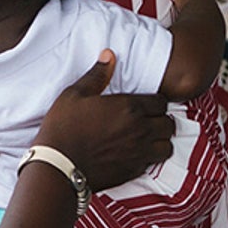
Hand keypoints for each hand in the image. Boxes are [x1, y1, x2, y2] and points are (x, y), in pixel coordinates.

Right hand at [35, 51, 175, 190]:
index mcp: (129, 107)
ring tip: (148, 138)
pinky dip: (151, 158)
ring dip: (161, 140)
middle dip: (161, 120)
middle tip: (149, 120)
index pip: (161, 102)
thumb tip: (108, 55)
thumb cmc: (64, 129)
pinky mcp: (134, 171)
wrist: (59, 167)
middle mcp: (140, 130)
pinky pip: (154, 163)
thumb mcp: (75, 95)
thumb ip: (97, 75)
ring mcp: (139, 152)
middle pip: (169, 124)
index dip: (155, 102)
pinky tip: (137, 153)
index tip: (145, 104)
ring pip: (167, 146)